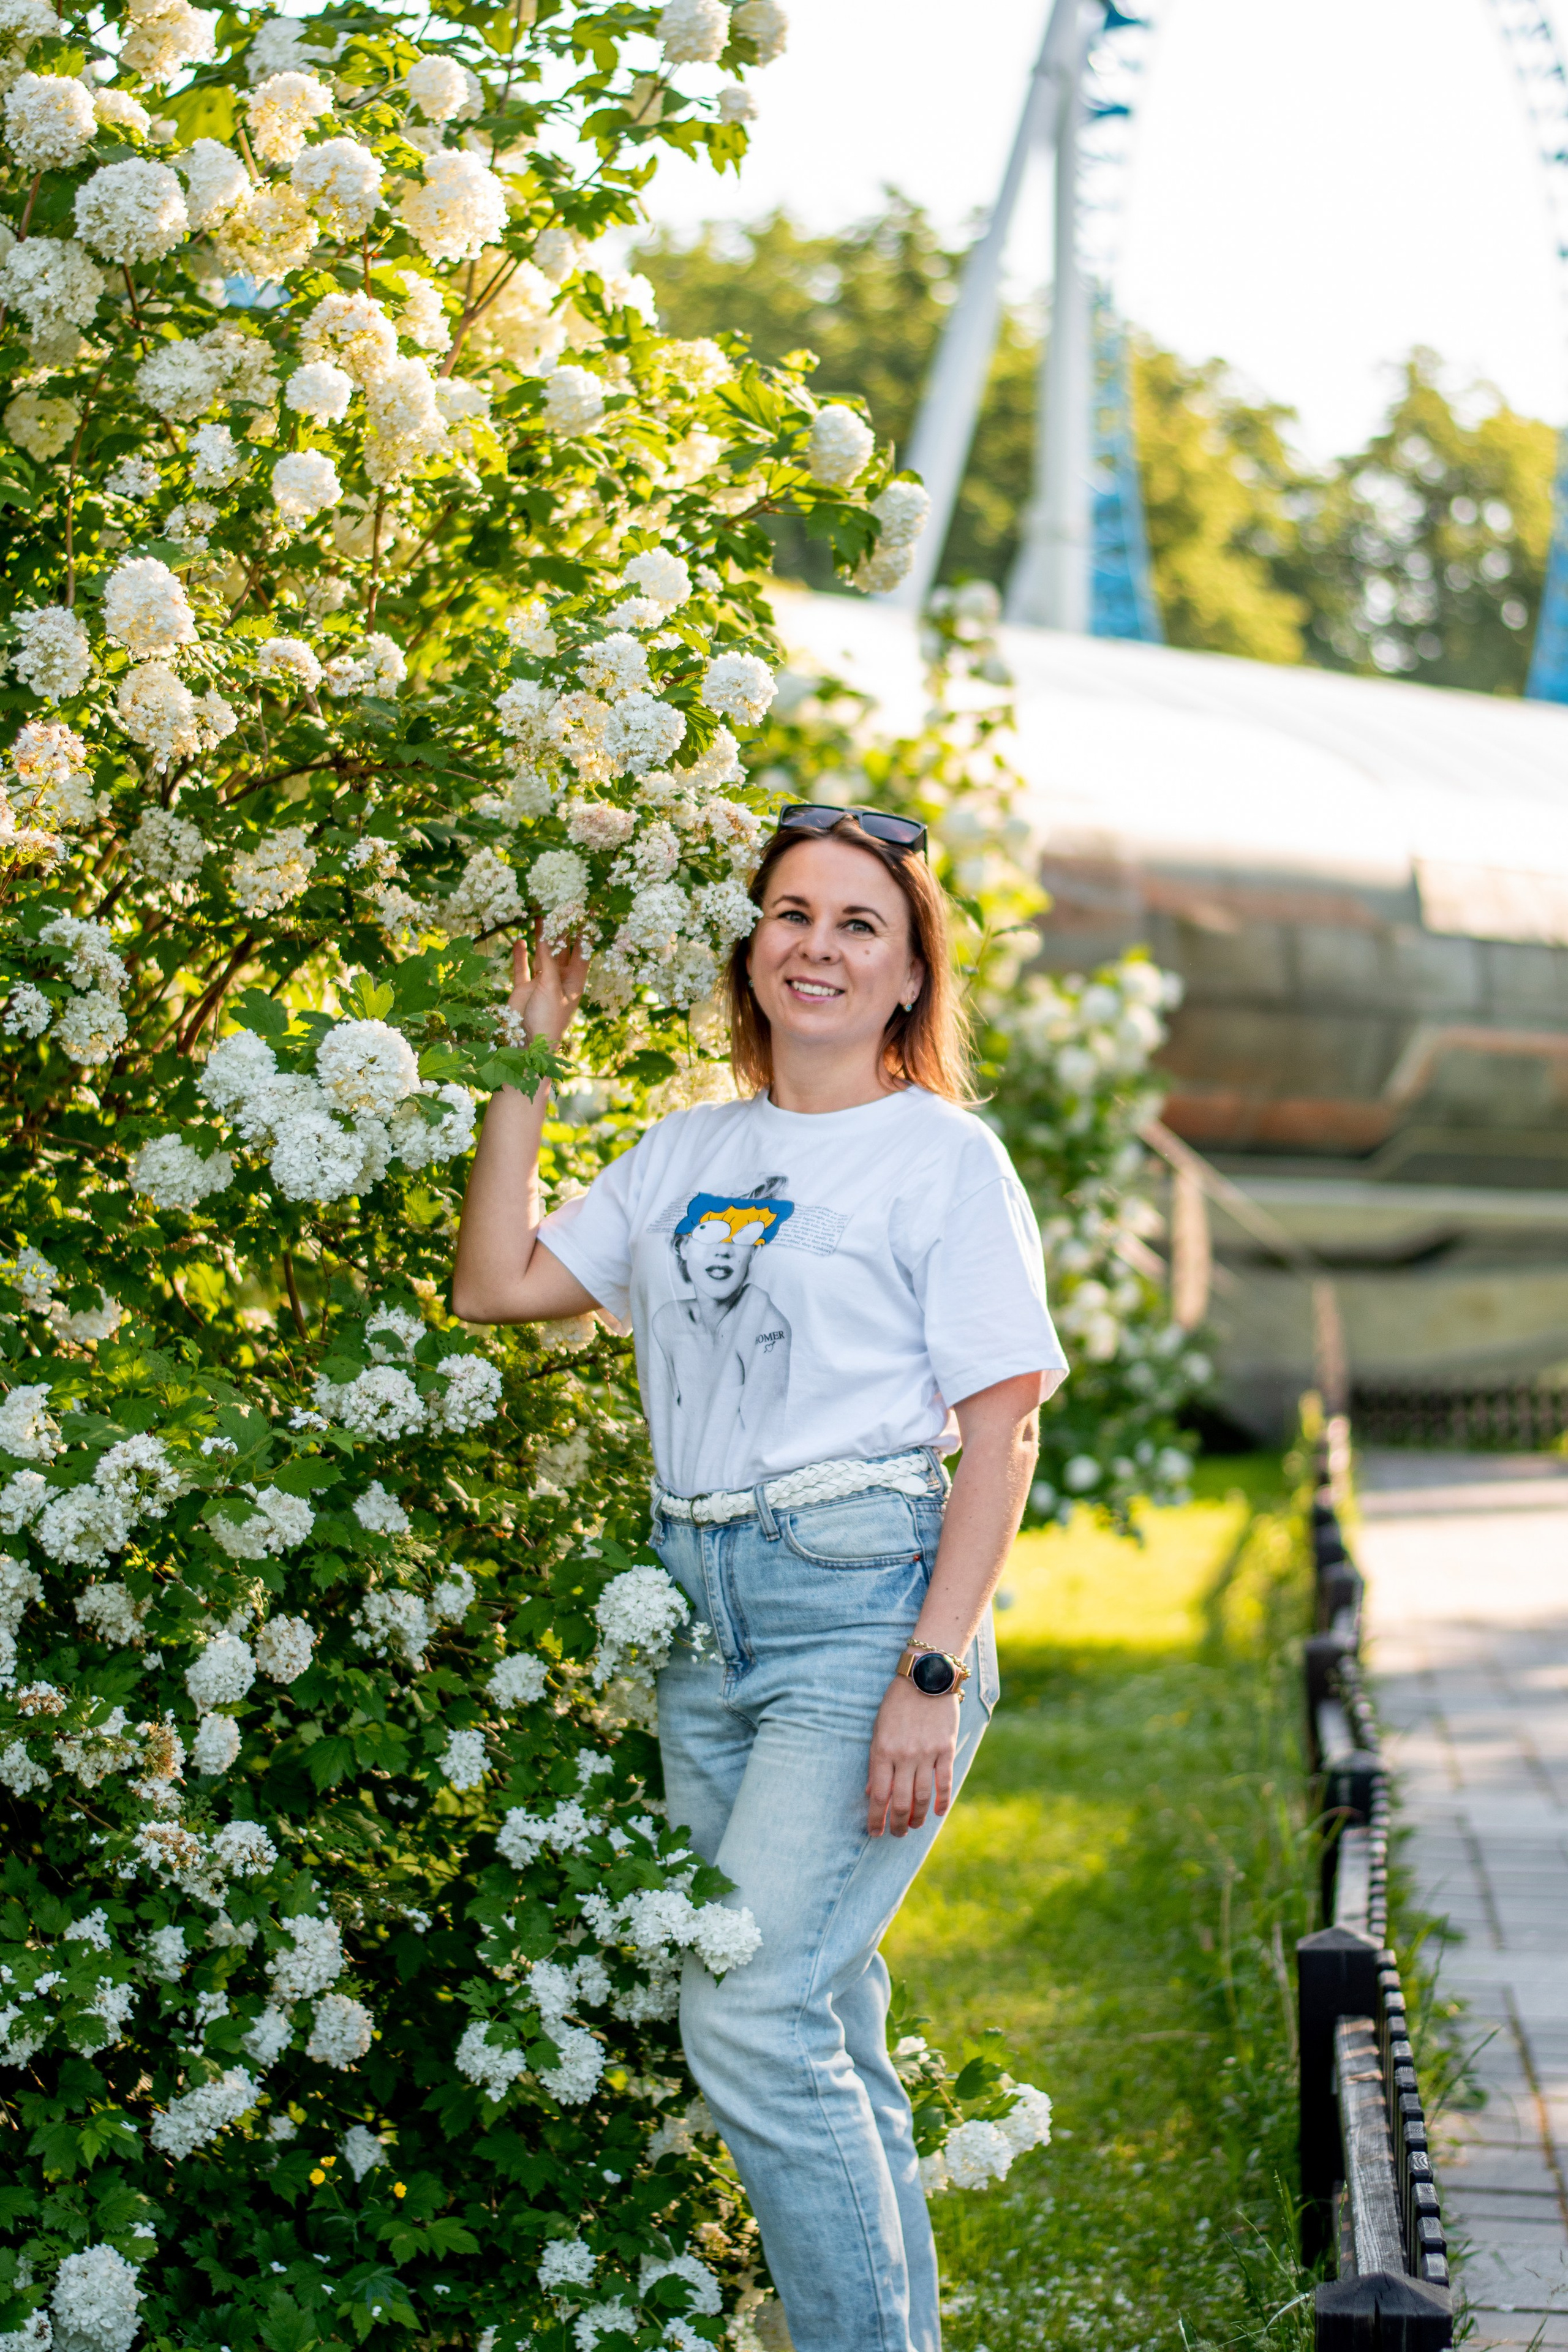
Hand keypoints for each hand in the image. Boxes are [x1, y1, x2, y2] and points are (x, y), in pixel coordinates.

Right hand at [508, 921, 588, 1048]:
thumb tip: (546, 934)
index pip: (582, 952)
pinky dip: (521, 955)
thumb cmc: (549, 1018)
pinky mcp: (524, 987)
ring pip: (542, 954)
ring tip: (540, 916)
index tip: (585, 914)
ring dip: (541, 938)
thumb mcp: (552, 987)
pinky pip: (522, 967)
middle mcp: (560, 979)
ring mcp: (541, 983)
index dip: (584, 934)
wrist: (528, 1043)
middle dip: (561, 931)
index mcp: (574, 981)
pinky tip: (520, 940)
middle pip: (562, 950)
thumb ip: (548, 960)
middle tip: (560, 907)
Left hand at [865, 1676, 959, 1837]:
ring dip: (917, 1817)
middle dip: (897, 1823)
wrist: (925, 1678)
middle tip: (896, 1834)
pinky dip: (942, 1801)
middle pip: (900, 1802)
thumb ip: (876, 1764)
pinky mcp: (946, 1749)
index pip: (878, 1796)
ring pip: (922, 1797)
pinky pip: (945, 1782)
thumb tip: (872, 1793)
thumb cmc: (896, 1704)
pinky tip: (938, 1812)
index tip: (874, 1833)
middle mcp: (904, 1756)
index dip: (876, 1819)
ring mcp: (927, 1753)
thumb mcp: (878, 1730)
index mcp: (883, 1751)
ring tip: (914, 1826)